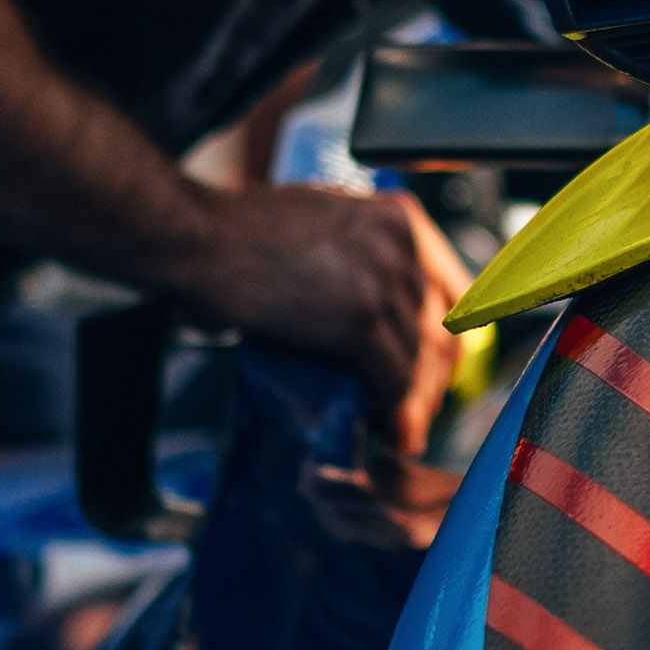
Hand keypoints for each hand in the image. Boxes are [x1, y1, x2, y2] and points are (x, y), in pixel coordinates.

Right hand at [167, 175, 466, 481]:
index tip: (436, 371)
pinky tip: (387, 431)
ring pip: (417, 361)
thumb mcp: (326, 220)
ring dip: (412, 404)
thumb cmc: (241, 234)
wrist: (198, 240)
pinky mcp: (357, 319)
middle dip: (431, 380)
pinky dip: (393, 414)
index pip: (451, 291)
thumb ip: (365, 249)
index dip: (445, 341)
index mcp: (398, 217)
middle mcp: (400, 244)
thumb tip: (385, 299)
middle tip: (415, 413)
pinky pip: (392, 380)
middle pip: (438, 330)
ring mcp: (381, 279)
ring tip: (399, 429)